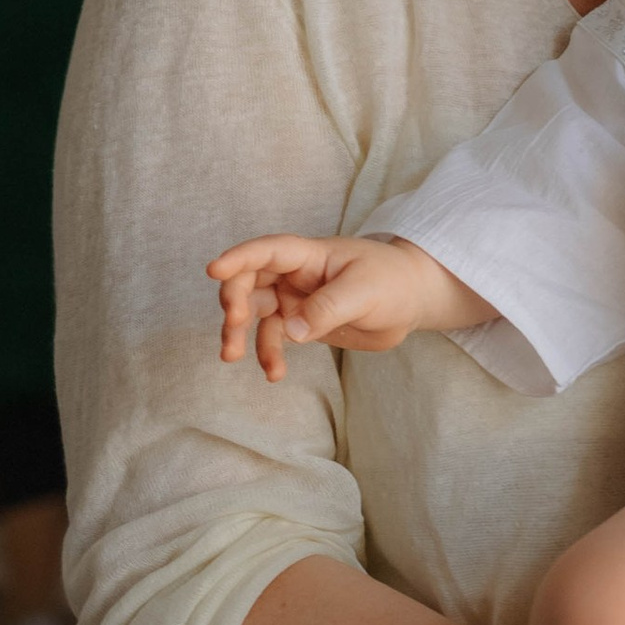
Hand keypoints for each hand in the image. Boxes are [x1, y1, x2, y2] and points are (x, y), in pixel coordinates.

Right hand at [207, 230, 476, 382]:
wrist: (411, 301)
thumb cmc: (392, 281)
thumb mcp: (364, 291)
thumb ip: (327, 309)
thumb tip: (291, 331)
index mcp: (308, 255)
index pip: (267, 251)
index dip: (239, 258)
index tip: (213, 270)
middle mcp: (294, 275)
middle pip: (249, 281)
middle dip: (233, 300)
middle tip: (232, 324)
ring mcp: (295, 299)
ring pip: (254, 312)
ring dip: (240, 333)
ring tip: (233, 356)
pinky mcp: (301, 323)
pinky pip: (274, 338)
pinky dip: (268, 354)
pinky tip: (273, 373)